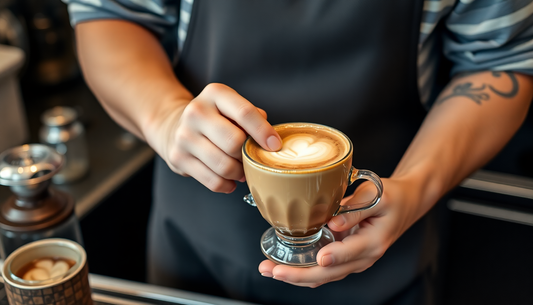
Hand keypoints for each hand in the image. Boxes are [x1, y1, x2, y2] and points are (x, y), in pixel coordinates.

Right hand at [146, 83, 281, 192]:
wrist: (175, 126)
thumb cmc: (215, 118)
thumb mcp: (232, 107)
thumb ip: (252, 117)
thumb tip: (269, 138)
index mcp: (215, 94)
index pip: (244, 113)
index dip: (263, 132)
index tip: (275, 146)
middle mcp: (196, 112)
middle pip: (234, 142)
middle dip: (248, 156)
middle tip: (252, 159)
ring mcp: (184, 136)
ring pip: (223, 165)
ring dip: (239, 173)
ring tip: (242, 171)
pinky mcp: (178, 158)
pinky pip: (212, 181)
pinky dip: (226, 185)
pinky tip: (230, 180)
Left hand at [258, 178, 419, 287]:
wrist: (404, 205)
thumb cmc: (391, 198)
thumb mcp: (377, 196)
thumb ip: (355, 209)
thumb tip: (333, 223)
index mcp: (373, 242)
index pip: (350, 253)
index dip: (333, 257)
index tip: (319, 258)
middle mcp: (362, 257)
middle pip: (328, 274)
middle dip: (298, 275)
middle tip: (272, 269)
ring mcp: (352, 261)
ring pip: (322, 277)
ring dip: (295, 276)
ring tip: (268, 269)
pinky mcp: (344, 258)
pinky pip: (322, 271)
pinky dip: (301, 271)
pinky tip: (282, 267)